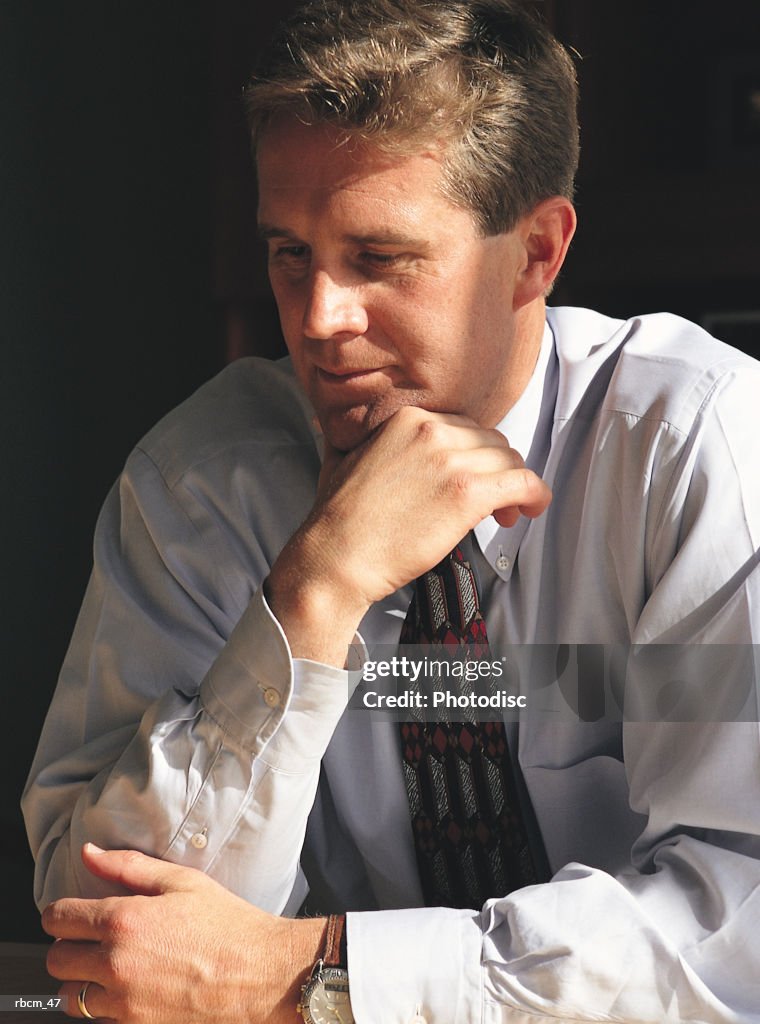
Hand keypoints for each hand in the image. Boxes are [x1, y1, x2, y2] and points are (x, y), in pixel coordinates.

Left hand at [43, 844, 324, 1022]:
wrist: (260, 974)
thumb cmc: (227, 925)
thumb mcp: (181, 881)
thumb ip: (128, 866)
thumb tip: (90, 853)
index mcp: (124, 920)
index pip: (58, 918)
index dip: (61, 913)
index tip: (72, 913)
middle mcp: (116, 963)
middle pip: (56, 960)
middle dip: (68, 946)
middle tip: (92, 939)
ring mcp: (123, 1002)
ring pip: (70, 997)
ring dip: (81, 981)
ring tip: (108, 968)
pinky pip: (98, 1020)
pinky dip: (106, 1005)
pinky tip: (131, 988)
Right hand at [268, 406, 550, 662]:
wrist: (337, 555)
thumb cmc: (339, 519)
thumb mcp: (344, 457)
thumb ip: (364, 439)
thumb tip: (352, 434)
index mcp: (409, 419)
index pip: (465, 427)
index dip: (474, 455)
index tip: (473, 476)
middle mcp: (433, 431)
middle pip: (492, 443)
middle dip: (496, 471)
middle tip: (494, 502)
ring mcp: (452, 461)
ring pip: (510, 462)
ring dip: (514, 487)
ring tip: (507, 514)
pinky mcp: (468, 494)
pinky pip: (522, 483)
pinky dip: (536, 495)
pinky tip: (533, 508)